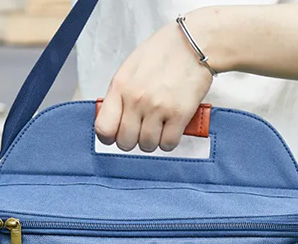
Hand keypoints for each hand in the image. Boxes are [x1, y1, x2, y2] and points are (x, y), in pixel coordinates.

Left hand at [94, 12, 214, 152]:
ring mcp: (158, 107)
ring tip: (159, 127)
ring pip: (147, 145)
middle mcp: (136, 99)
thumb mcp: (130, 69)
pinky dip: (169, 140)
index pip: (103, 128)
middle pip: (125, 143)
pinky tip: (172, 128)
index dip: (109, 138)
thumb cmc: (162, 54)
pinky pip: (168, 144)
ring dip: (153, 141)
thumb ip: (119, 95)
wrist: (194, 43)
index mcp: (120, 86)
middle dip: (133, 141)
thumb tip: (113, 122)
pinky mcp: (179, 114)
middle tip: (142, 130)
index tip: (117, 135)